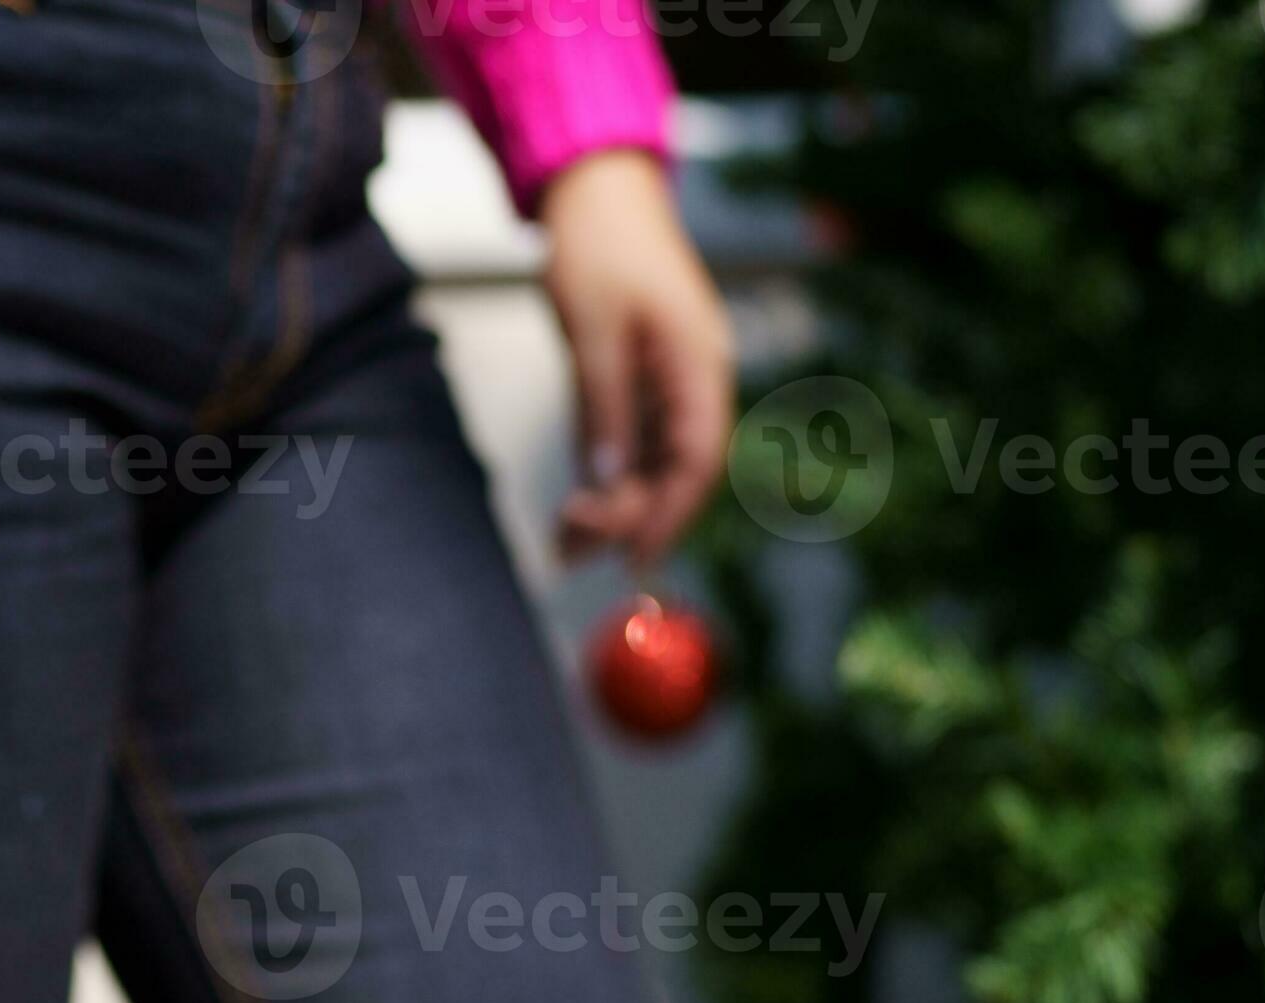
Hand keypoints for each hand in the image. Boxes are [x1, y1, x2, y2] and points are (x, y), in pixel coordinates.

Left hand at [543, 149, 733, 565]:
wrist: (596, 183)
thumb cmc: (600, 241)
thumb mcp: (593, 328)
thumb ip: (604, 408)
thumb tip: (609, 482)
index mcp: (700, 362)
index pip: (697, 459)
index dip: (668, 514)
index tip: (631, 559)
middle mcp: (696, 377)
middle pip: (677, 470)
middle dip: (630, 517)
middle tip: (571, 552)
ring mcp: (671, 377)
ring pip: (655, 460)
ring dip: (616, 503)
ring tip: (564, 541)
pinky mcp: (644, 375)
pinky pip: (635, 438)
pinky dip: (609, 472)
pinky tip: (579, 500)